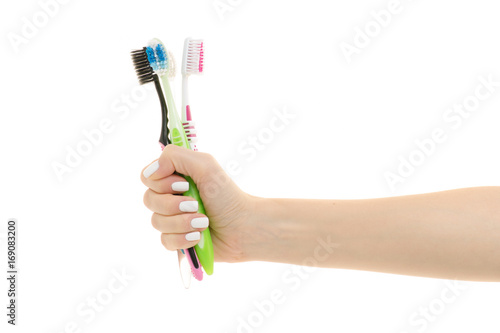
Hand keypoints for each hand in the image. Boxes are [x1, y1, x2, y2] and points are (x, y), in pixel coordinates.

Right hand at [141, 145, 252, 262]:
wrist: (243, 227)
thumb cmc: (227, 196)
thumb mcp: (205, 165)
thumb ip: (174, 156)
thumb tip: (151, 171)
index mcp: (175, 177)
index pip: (147, 177)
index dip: (161, 182)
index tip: (183, 184)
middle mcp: (171, 197)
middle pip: (149, 200)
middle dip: (174, 204)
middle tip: (196, 204)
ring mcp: (173, 219)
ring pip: (156, 222)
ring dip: (182, 222)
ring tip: (203, 221)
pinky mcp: (177, 240)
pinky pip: (165, 241)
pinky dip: (183, 238)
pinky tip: (198, 236)